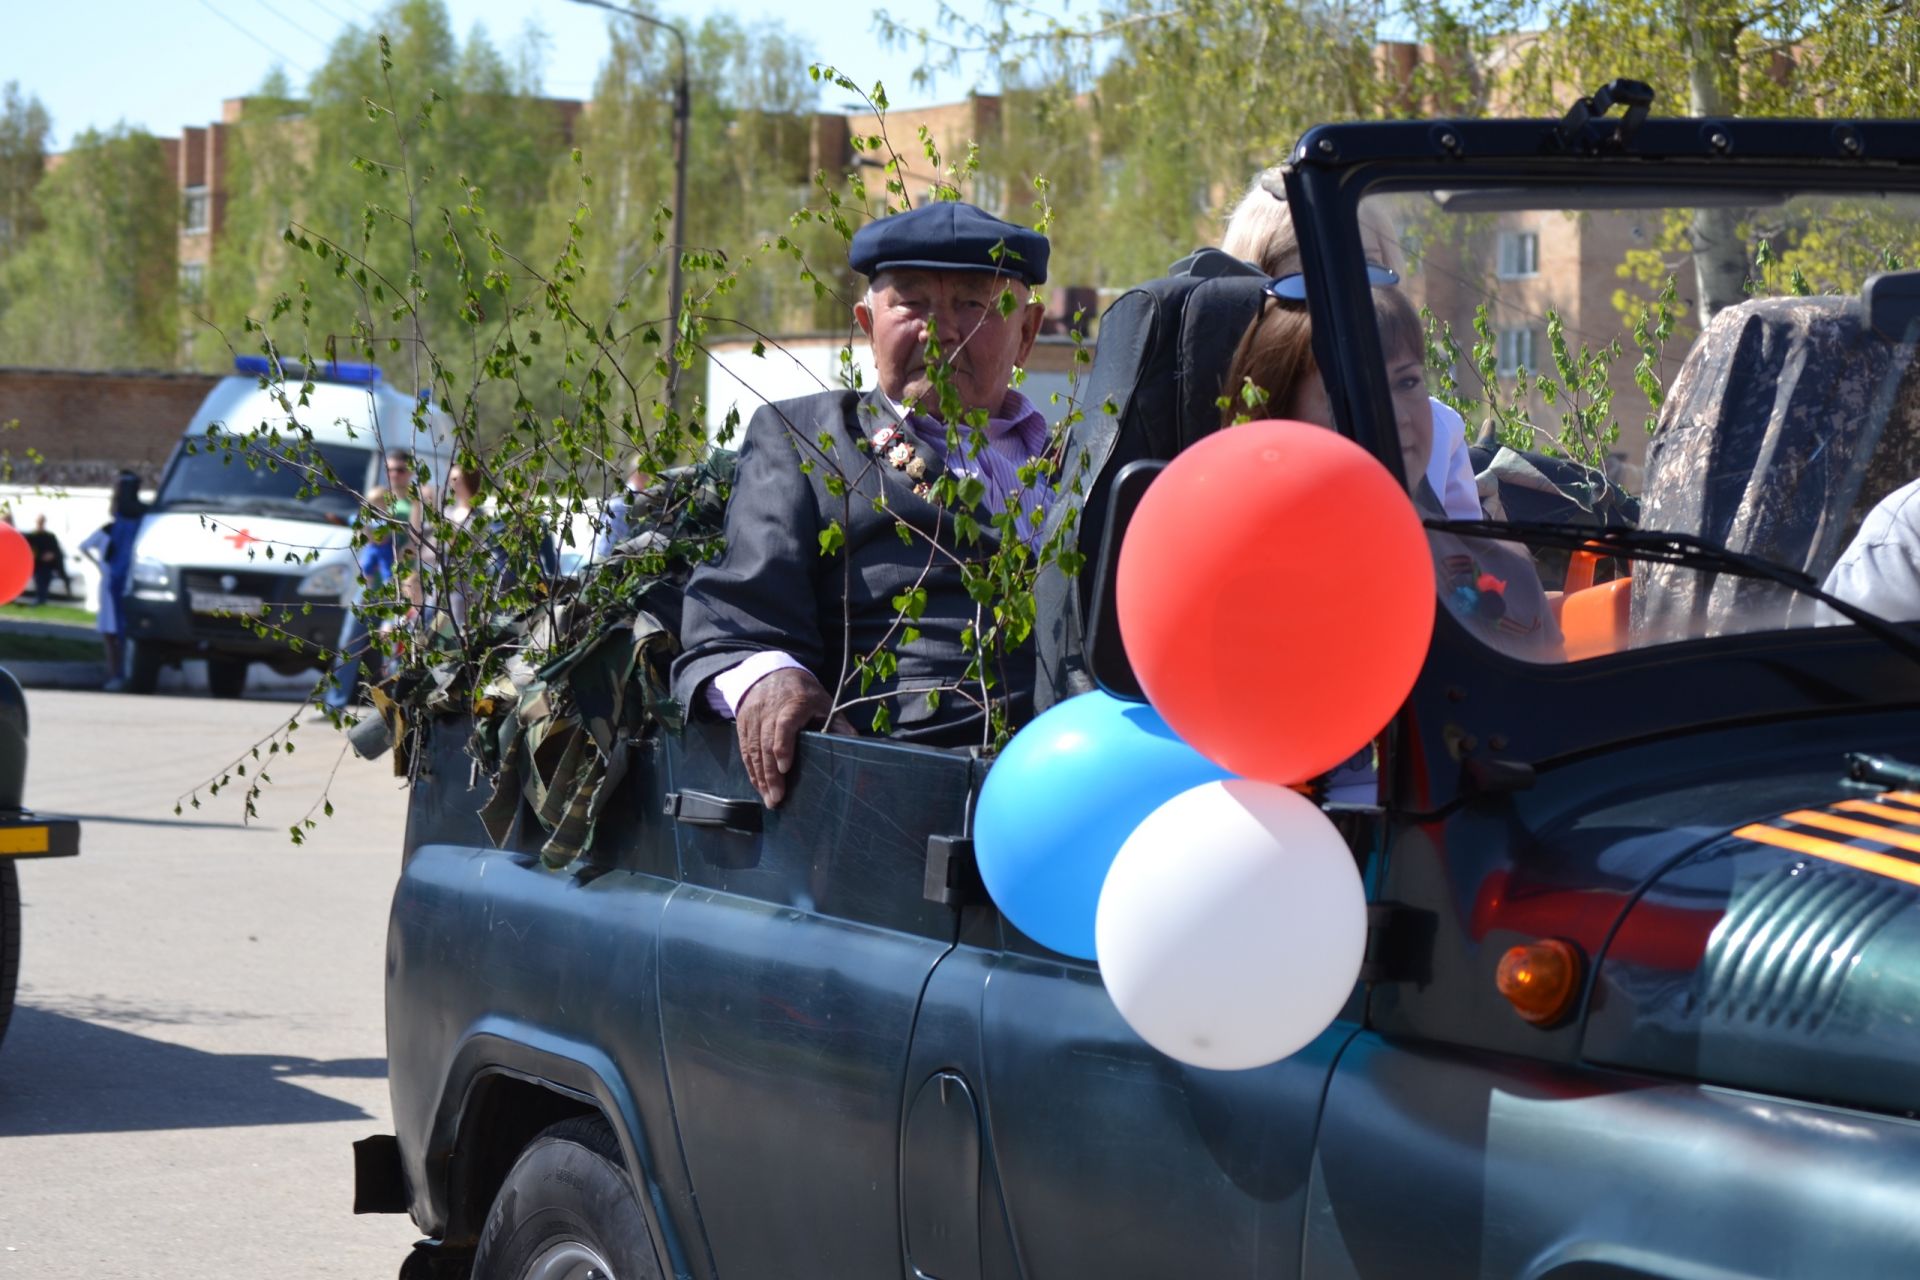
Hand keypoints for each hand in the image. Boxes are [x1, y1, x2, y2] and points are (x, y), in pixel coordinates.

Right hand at [734, 667, 853, 806]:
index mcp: (793, 703)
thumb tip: (856, 748)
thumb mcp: (825, 703)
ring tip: (769, 799)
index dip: (783, 746)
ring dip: (760, 777)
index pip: (784, 725)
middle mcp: (769, 710)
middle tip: (777, 798)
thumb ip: (839, 726)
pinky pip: (745, 751)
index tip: (786, 768)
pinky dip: (751, 771)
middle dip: (771, 774)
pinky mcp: (743, 724)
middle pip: (765, 744)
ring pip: (752, 750)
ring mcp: (753, 717)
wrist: (772, 673)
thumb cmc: (804, 694)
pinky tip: (759, 787)